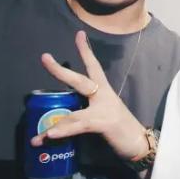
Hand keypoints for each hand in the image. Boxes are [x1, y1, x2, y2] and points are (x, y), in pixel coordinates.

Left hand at [31, 31, 147, 159]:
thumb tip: (61, 118)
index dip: (86, 51)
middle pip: (80, 80)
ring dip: (55, 125)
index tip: (79, 34)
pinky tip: (51, 135)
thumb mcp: (102, 117)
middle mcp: (104, 97)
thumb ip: (84, 114)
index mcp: (104, 92)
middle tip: (44, 57)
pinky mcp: (104, 123)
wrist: (140, 144)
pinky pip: (80, 126)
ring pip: (74, 113)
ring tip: (39, 134)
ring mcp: (105, 110)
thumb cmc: (122, 131)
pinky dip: (64, 131)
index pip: (94, 67)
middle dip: (60, 71)